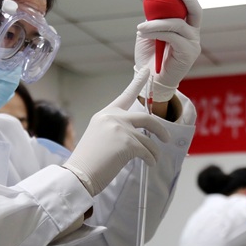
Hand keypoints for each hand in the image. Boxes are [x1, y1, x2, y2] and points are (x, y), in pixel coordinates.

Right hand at [63, 68, 170, 195]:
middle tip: (166, 138)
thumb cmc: (88, 161)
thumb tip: (136, 135)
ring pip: (149, 139)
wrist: (79, 174)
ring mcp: (121, 129)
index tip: (147, 71)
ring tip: (154, 160)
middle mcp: (113, 117)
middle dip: (160, 129)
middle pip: (146, 118)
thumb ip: (116, 129)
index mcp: (105, 114)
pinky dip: (151, 159)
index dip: (138, 82)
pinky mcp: (127, 143)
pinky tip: (149, 164)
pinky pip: (147, 151)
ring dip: (155, 151)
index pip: (125, 95)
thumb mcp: (100, 136)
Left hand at [135, 0, 201, 101]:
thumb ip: (154, 16)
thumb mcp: (149, 31)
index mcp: (185, 24)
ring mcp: (193, 42)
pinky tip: (144, 34)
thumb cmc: (149, 56)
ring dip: (157, 22)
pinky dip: (157, 32)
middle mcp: (193, 32)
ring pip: (178, 23)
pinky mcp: (189, 53)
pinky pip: (174, 36)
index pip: (188, 3)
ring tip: (140, 27)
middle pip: (194, 8)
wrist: (149, 80)